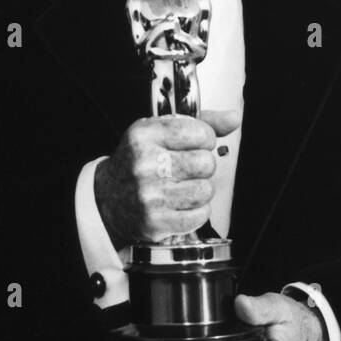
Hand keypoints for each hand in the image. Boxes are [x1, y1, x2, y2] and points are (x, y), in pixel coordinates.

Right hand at [94, 109, 239, 246]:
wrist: (106, 198)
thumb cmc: (138, 161)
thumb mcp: (160, 131)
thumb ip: (200, 123)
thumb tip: (234, 118)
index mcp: (144, 135)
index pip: (200, 132)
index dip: (205, 139)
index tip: (195, 144)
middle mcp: (145, 164)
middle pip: (206, 163)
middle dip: (203, 165)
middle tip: (187, 168)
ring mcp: (149, 195)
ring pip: (206, 190)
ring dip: (200, 189)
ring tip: (182, 186)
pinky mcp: (155, 222)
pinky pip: (200, 215)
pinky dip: (196, 211)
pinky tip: (180, 204)